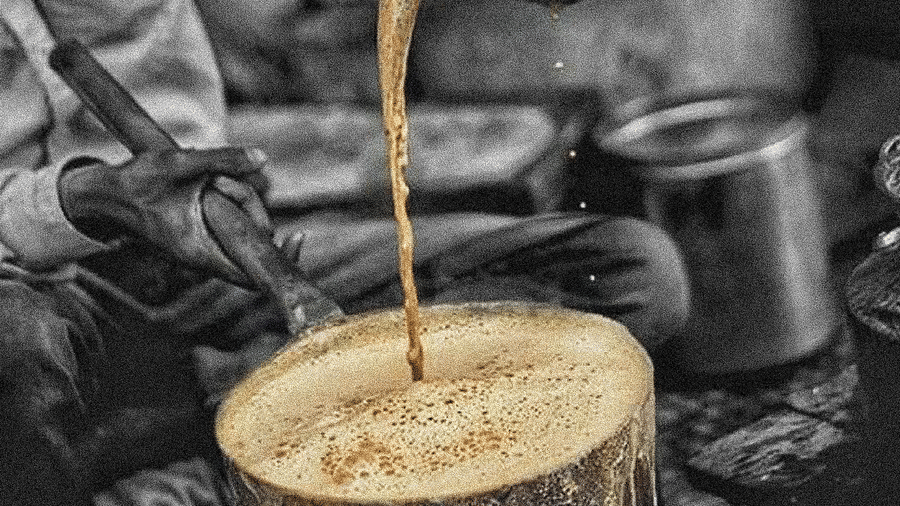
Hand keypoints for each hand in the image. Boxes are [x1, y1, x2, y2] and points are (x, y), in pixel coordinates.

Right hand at [59, 146, 271, 281]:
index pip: (254, 275)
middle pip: (254, 244)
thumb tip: (263, 159)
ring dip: (240, 201)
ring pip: (243, 232)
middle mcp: (204, 259)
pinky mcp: (201, 239)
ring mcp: (204, 251)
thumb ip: (222, 160)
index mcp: (201, 253)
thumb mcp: (179, 162)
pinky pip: (231, 227)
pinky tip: (219, 183)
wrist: (105, 195)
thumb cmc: (137, 182)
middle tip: (224, 182)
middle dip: (252, 208)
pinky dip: (233, 204)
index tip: (298, 235)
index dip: (281, 260)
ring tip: (212, 180)